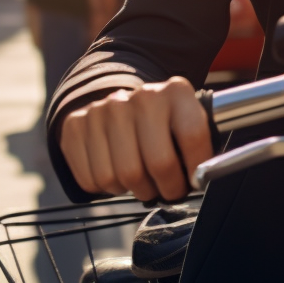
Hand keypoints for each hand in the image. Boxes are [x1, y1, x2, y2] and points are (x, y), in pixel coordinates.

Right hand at [59, 77, 213, 201]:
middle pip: (158, 164)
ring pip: (124, 177)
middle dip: (168, 189)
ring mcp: (105, 110)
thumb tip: (206, 174)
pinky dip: (107, 188)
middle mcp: (139, 98)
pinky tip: (116, 171)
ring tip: (142, 180)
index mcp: (175, 92)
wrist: (115, 98)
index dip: (197, 168)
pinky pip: (93, 180)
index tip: (195, 179)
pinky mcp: (77, 125)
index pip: (193, 136)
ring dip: (136, 190)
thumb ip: (200, 141)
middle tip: (169, 190)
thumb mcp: (187, 117)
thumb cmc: (159, 120)